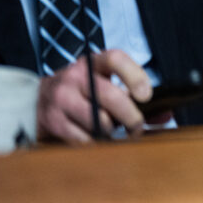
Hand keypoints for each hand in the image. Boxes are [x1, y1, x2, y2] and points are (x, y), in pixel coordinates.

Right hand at [36, 49, 151, 143]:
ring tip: (113, 134)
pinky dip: (94, 143)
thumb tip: (165, 115)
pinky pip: (82, 138)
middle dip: (130, 116)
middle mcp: (76, 76)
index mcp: (94, 63)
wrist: (37, 100)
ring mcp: (62, 97)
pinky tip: (95, 140)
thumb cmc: (81, 92)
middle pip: (110, 96)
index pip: (116, 59)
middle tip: (137, 128)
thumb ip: (135, 98)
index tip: (146, 95)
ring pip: (97, 120)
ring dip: (111, 132)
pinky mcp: (53, 120)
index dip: (135, 76)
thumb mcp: (104, 84)